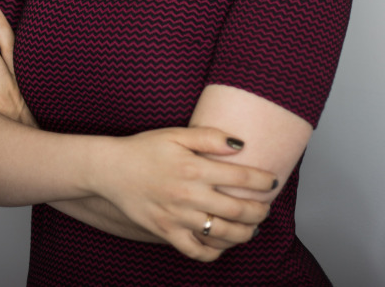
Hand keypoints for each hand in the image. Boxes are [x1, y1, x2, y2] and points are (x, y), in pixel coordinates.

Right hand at [91, 127, 274, 260]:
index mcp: (194, 167)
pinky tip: (222, 244)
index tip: (273, 181)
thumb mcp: (176, 134)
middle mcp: (189, 194)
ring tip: (252, 228)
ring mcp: (178, 217)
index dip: (262, 180)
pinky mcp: (166, 232)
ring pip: (222, 233)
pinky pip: (196, 250)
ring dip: (244, 233)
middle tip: (266, 207)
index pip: (240, 176)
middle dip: (259, 210)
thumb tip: (240, 143)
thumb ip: (209, 136)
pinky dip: (214, 252)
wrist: (111, 169)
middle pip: (238, 209)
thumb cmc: (144, 148)